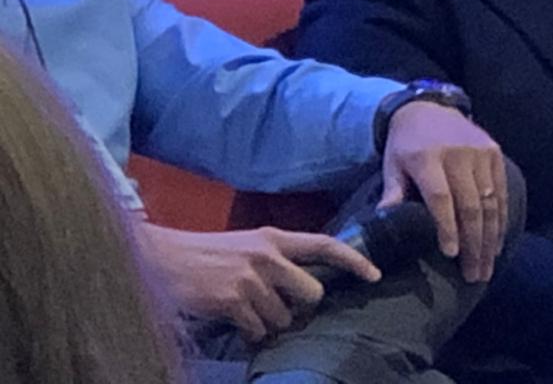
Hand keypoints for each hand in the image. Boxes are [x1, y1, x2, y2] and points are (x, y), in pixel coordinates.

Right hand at [135, 222, 380, 341]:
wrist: (159, 260)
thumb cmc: (205, 255)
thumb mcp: (246, 247)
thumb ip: (277, 260)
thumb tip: (306, 287)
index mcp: (274, 238)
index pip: (325, 244)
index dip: (354, 261)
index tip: (375, 275)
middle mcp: (268, 255)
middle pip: (313, 293)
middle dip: (300, 308)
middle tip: (279, 308)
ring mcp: (251, 278)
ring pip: (284, 318)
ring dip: (269, 323)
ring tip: (245, 310)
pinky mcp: (233, 301)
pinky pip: (259, 330)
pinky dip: (250, 333)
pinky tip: (233, 321)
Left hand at [379, 100, 506, 282]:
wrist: (428, 107)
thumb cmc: (405, 144)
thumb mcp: (392, 165)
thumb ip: (392, 193)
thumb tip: (384, 223)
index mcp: (427, 158)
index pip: (442, 197)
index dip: (448, 226)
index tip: (450, 254)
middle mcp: (457, 154)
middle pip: (470, 205)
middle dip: (473, 244)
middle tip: (473, 275)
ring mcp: (480, 152)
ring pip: (490, 202)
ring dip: (490, 238)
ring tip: (486, 267)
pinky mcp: (494, 152)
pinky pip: (501, 191)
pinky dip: (501, 219)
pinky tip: (496, 242)